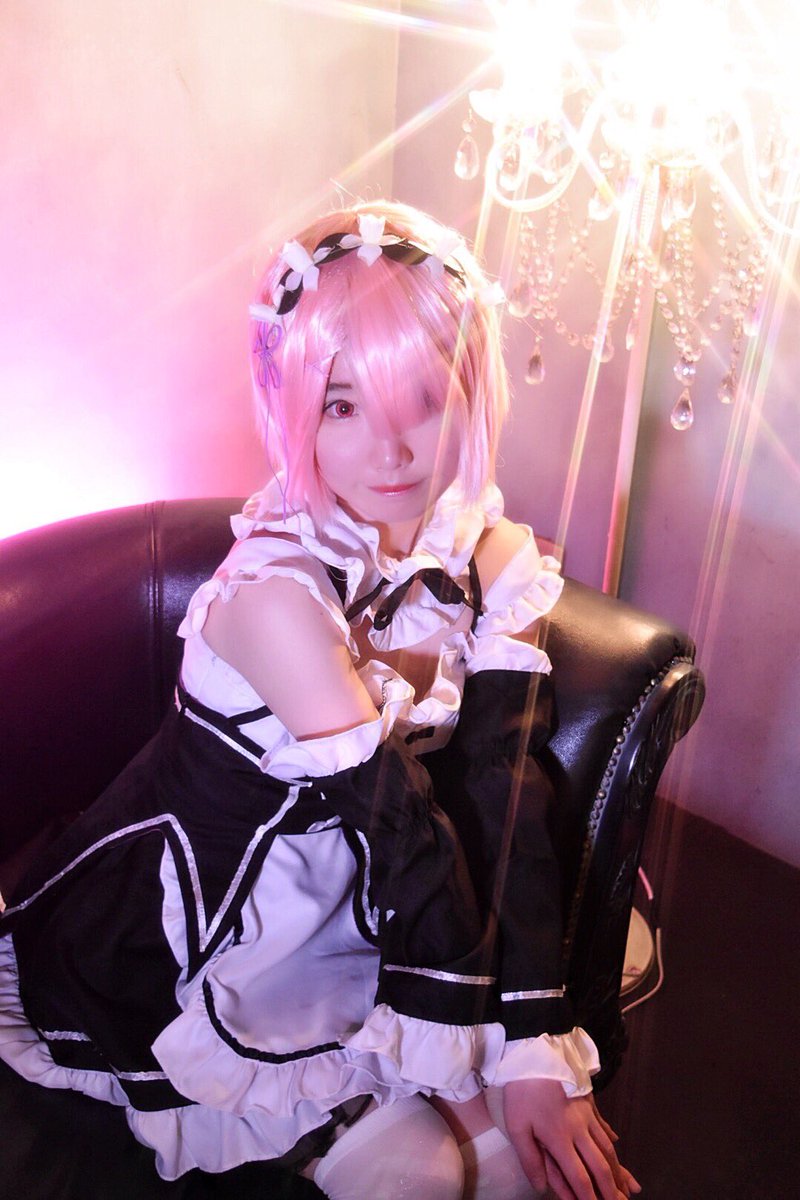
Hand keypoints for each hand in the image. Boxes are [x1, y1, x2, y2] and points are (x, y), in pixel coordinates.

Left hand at [502, 1078, 640, 1199]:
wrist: (538, 1050)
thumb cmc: (523, 1089)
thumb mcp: (517, 1125)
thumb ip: (530, 1158)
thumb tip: (540, 1187)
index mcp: (561, 1139)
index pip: (580, 1178)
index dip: (589, 1198)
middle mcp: (580, 1131)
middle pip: (601, 1166)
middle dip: (612, 1189)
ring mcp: (587, 1115)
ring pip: (608, 1148)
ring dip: (618, 1170)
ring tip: (627, 1186)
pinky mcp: (588, 1101)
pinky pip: (604, 1125)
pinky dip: (612, 1139)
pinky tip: (617, 1145)